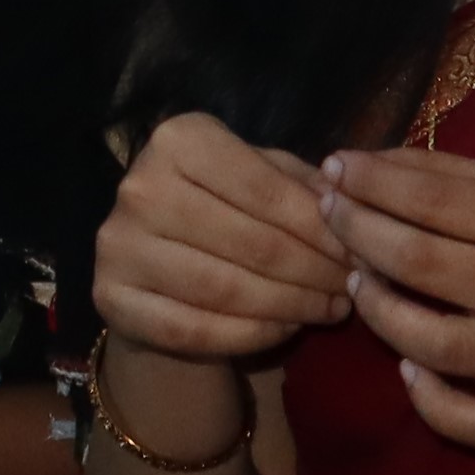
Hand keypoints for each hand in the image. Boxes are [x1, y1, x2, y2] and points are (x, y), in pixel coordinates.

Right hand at [96, 112, 352, 366]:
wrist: (152, 262)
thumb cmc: (222, 209)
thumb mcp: (263, 178)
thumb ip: (304, 186)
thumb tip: (352, 207)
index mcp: (178, 140)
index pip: (266, 189)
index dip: (323, 226)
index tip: (363, 251)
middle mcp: (140, 187)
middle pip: (252, 243)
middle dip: (316, 271)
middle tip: (355, 288)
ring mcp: (118, 246)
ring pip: (227, 290)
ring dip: (293, 305)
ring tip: (332, 309)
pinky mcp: (111, 300)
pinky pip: (196, 330)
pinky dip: (252, 334)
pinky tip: (287, 329)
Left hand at [313, 142, 474, 454]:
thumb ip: (456, 177)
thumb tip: (370, 161)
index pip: (439, 201)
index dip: (375, 183)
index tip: (334, 165)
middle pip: (422, 264)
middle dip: (359, 232)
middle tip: (327, 211)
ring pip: (430, 342)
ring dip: (375, 308)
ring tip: (355, 280)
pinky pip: (467, 421)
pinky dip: (427, 400)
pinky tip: (406, 367)